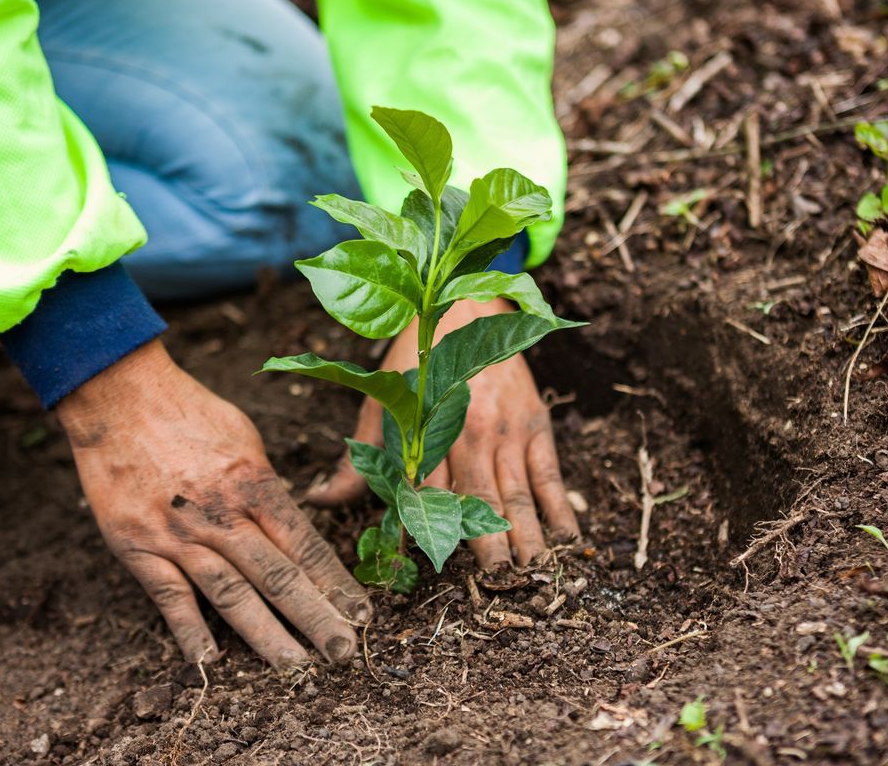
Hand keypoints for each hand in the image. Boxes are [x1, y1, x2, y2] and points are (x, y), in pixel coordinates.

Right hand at [57, 340, 369, 666]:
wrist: (118, 397)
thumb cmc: (189, 412)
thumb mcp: (245, 438)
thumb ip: (266, 485)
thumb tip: (290, 521)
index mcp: (254, 484)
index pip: (305, 545)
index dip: (336, 584)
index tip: (361, 615)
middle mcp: (222, 515)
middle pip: (278, 577)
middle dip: (316, 618)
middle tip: (343, 653)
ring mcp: (179, 535)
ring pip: (231, 595)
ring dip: (266, 635)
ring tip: (295, 667)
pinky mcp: (138, 547)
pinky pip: (169, 597)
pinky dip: (190, 631)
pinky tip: (210, 662)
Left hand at [308, 298, 579, 567]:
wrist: (464, 304)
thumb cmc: (415, 363)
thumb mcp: (380, 404)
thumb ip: (357, 459)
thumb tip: (319, 501)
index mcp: (426, 432)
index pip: (425, 493)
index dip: (429, 531)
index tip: (433, 567)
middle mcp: (468, 434)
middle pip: (478, 499)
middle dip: (489, 543)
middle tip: (499, 583)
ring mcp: (507, 431)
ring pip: (518, 492)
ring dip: (528, 534)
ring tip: (535, 571)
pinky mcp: (535, 424)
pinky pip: (550, 473)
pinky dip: (560, 506)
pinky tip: (568, 537)